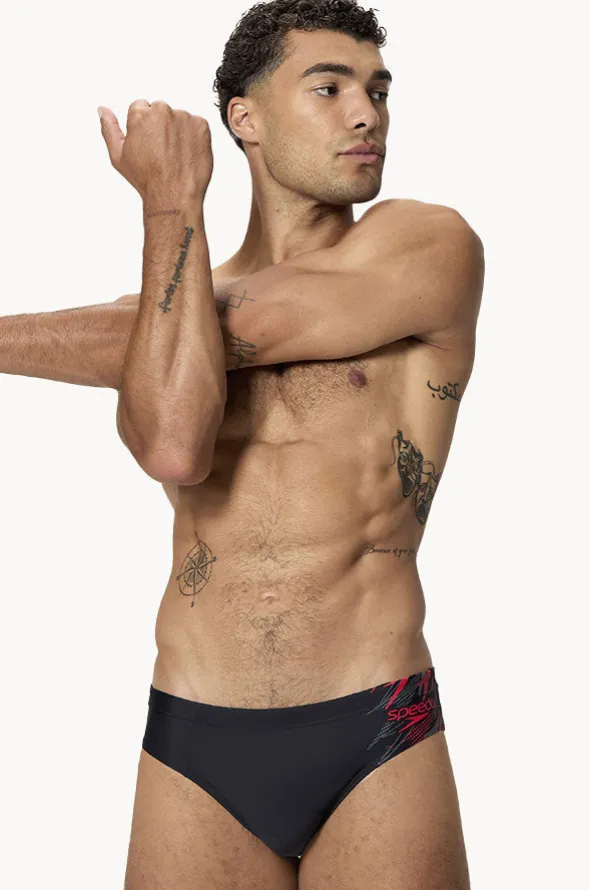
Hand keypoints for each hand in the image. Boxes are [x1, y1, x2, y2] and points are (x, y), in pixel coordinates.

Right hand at [98, 100, 212, 205]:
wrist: (173, 195)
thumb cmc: (147, 179)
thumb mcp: (118, 155)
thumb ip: (109, 128)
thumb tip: (103, 110)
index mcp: (141, 114)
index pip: (141, 108)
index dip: (143, 127)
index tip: (147, 143)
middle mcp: (162, 111)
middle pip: (160, 112)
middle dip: (160, 127)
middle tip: (161, 152)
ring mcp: (184, 118)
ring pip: (179, 119)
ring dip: (177, 132)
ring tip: (174, 155)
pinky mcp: (201, 126)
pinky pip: (196, 126)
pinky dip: (193, 137)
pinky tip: (186, 154)